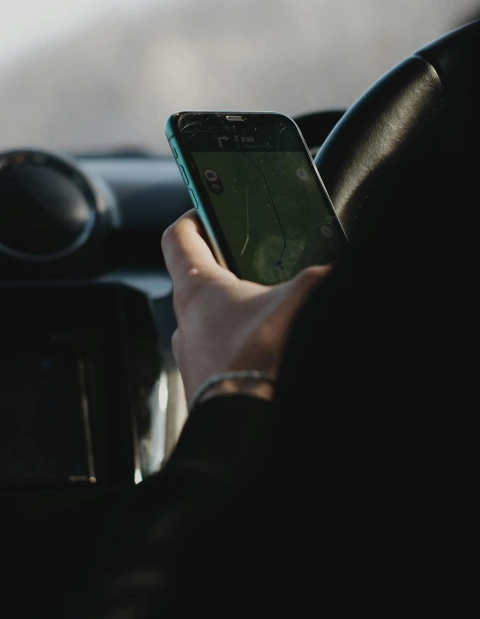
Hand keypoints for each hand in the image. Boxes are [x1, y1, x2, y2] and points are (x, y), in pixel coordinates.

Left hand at [161, 211, 329, 405]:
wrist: (248, 431)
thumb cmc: (261, 361)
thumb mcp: (302, 299)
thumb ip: (319, 275)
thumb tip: (334, 268)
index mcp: (196, 288)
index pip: (177, 236)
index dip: (194, 215)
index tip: (212, 208)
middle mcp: (186, 321)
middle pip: (200, 279)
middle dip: (232, 269)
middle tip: (261, 263)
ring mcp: (193, 357)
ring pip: (213, 321)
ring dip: (240, 313)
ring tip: (276, 310)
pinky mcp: (207, 386)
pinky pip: (223, 354)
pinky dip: (244, 347)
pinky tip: (274, 350)